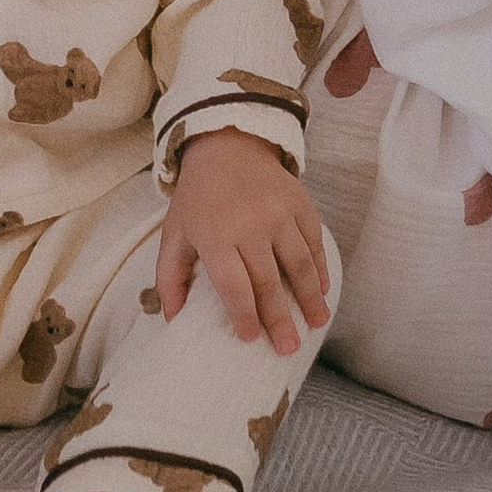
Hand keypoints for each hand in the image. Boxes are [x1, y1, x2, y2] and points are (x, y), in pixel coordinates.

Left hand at [158, 127, 331, 352]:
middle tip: (288, 347)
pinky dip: (320, 269)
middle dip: (280, 318)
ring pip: (299, 264)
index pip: (234, 286)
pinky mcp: (300, 203)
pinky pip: (314, 242)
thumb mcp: (175, 233)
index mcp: (215, 235)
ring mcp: (279, 212)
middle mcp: (250, 224)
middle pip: (269, 281)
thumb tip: (171, 321)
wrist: (227, 144)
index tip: (250, 338)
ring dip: (309, 298)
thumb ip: (170, 277)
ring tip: (315, 323)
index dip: (244, 315)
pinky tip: (322, 290)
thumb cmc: (198, 198)